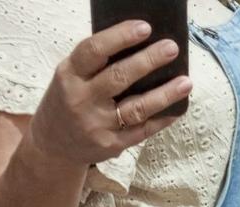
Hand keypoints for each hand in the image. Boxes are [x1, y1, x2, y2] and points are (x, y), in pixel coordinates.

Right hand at [27, 20, 192, 167]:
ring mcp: (97, 126)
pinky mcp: (111, 146)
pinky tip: (177, 108)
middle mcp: (82, 100)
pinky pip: (142, 131)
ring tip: (186, 82)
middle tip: (172, 48)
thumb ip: (97, 63)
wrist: (53, 145)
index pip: (94, 50)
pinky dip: (162, 119)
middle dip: (149, 61)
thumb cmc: (69, 100)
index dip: (120, 37)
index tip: (145, 27)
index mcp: (70, 75)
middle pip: (119, 77)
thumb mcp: (71, 76)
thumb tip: (141, 46)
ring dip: (164, 94)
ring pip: (136, 108)